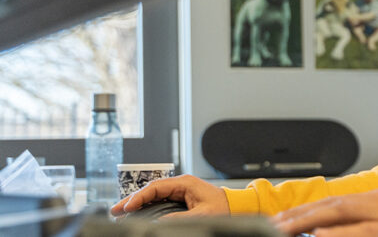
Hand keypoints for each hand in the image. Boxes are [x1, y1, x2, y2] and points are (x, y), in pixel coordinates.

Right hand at [110, 174, 229, 218]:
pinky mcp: (180, 198)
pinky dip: (145, 206)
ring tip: (120, 212)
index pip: (155, 187)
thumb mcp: (201, 214)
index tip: (126, 208)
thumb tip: (158, 220)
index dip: (138, 197)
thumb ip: (179, 217)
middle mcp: (180, 185)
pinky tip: (135, 212)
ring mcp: (179, 191)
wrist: (235, 207)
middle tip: (115, 210)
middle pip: (150, 190)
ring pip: (152, 195)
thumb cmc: (223, 208)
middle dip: (132, 200)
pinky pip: (158, 200)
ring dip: (137, 203)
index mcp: (185, 183)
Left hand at [270, 188, 377, 236]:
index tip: (281, 220)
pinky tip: (321, 236)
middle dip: (301, 215)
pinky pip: (364, 234)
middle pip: (333, 206)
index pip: (334, 202)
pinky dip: (341, 235)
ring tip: (287, 230)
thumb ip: (365, 220)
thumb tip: (330, 230)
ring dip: (312, 223)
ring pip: (344, 217)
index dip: (305, 210)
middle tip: (275, 225)